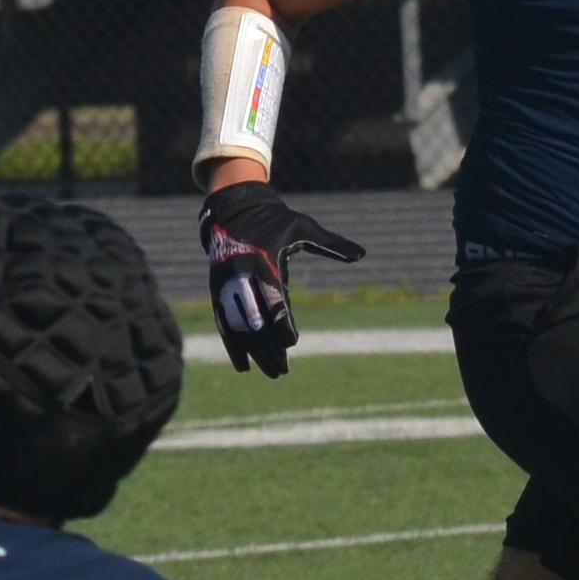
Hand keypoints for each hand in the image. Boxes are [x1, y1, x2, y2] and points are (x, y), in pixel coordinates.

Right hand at [201, 179, 364, 375]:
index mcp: (263, 263)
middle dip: (268, 348)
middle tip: (282, 371)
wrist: (232, 208)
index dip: (281, 323)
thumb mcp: (303, 226)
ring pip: (238, 327)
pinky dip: (232, 346)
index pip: (273, 300)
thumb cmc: (274, 219)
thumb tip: (362, 254)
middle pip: (254, 322)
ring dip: (253, 352)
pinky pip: (223, 324)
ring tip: (270, 372)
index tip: (291, 343)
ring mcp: (226, 287)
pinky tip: (243, 366)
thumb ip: (330, 244)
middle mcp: (242, 277)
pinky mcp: (216, 292)